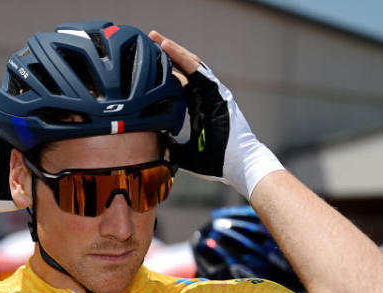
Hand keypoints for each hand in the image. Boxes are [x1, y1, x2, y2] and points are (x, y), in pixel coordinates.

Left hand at [149, 30, 282, 199]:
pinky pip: (197, 70)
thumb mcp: (183, 153)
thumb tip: (151, 145)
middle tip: (147, 40)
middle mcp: (204, 96)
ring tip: (155, 38)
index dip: (162, 73)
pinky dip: (181, 57)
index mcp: (196, 107)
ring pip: (189, 64)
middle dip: (164, 55)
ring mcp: (212, 92)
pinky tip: (167, 47)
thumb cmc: (215, 162)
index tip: (143, 65)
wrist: (239, 164)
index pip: (177, 84)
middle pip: (182, 69)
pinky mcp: (217, 92)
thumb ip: (169, 146)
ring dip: (171, 50)